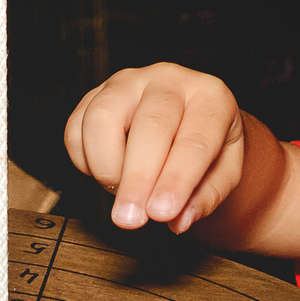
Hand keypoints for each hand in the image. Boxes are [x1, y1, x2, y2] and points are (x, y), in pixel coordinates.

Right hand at [65, 65, 246, 233]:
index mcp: (211, 96)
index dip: (176, 180)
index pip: (195, 140)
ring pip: (103, 117)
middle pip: (150, 125)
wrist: (184, 118)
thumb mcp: (223, 173)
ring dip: (106, 166)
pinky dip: (84, 160)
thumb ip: (205, 198)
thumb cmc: (207, 147)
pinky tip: (107, 172)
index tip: (162, 213)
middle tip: (130, 219)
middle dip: (138, 178)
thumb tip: (178, 221)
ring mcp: (128, 82)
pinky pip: (76, 128)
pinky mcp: (95, 94)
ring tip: (120, 193)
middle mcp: (169, 79)